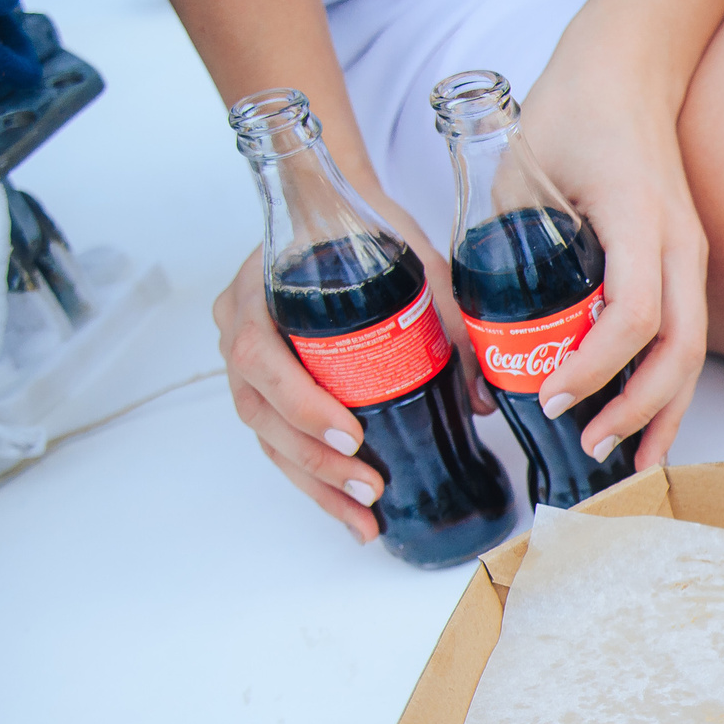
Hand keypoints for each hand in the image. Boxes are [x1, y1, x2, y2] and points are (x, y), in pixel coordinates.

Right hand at [216, 199, 483, 543]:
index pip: (259, 353)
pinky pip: (278, 437)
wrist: (338, 207)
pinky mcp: (265, 384)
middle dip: (313, 458)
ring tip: (363, 516)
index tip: (350, 432)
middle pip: (258, 408)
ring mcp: (247, 359)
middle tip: (368, 488)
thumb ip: (450, 323)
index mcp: (258, 289)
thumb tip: (484, 401)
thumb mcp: (414, 263)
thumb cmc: (369, 230)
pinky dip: (312, 475)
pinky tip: (347, 508)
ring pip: (265, 434)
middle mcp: (239, 325)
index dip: (299, 401)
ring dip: (314, 480)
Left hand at [516, 41, 710, 468]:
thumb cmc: (570, 114)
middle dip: (637, 409)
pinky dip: (668, 388)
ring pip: (691, 354)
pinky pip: (684, 338)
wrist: (626, 73)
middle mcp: (678, 245)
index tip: (549, 395)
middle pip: (679, 350)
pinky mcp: (682, 267)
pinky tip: (642, 421)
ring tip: (626, 462)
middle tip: (586, 446)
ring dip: (662, 412)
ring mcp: (689, 258)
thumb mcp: (519, 173)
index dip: (594, 366)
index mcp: (640, 219)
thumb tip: (475, 343)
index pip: (633, 314)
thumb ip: (501, 249)